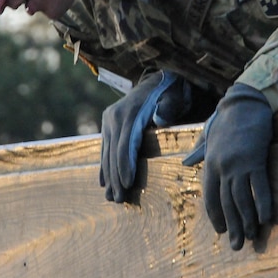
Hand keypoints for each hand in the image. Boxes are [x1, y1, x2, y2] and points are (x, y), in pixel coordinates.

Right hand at [100, 71, 190, 202]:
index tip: (127, 184)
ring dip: (108, 176)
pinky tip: (103, 182)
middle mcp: (115, 116)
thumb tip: (160, 119)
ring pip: (107, 152)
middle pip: (114, 152)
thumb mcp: (174, 96)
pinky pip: (105, 148)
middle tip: (119, 199)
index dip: (125, 166)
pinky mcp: (108, 124)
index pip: (126, 144)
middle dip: (116, 177)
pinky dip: (104, 166)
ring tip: (111, 197)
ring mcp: (109, 119)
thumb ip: (168, 107)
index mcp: (130, 111)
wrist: (159, 78)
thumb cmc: (172, 91)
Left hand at [197, 83, 273, 249]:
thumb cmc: (227, 118)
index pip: (210, 197)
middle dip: (232, 226)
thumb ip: (198, 151)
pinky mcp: (255, 159)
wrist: (244, 102)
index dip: (216, 216)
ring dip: (247, 221)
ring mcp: (238, 164)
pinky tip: (266, 220)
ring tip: (251, 237)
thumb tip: (185, 163)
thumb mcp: (208, 135)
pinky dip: (262, 204)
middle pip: (226, 203)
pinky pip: (259, 187)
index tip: (222, 231)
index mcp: (209, 163)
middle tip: (236, 246)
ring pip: (241, 199)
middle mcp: (221, 167)